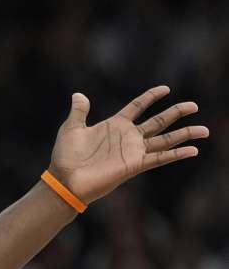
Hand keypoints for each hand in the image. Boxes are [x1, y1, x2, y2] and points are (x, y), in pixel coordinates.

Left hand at [48, 85, 209, 203]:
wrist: (64, 180)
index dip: (151, 97)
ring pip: (165, 140)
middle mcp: (128, 137)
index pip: (138, 107)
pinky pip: (160, 158)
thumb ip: (79, 111)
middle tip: (194, 105)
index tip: (165, 88)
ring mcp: (133, 151)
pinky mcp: (135, 165)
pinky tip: (193, 150)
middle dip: (176, 113)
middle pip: (158, 122)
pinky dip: (176, 154)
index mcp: (115, 125)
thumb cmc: (65, 157)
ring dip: (184, 134)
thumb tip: (78, 94)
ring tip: (204, 130)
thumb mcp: (71, 129)